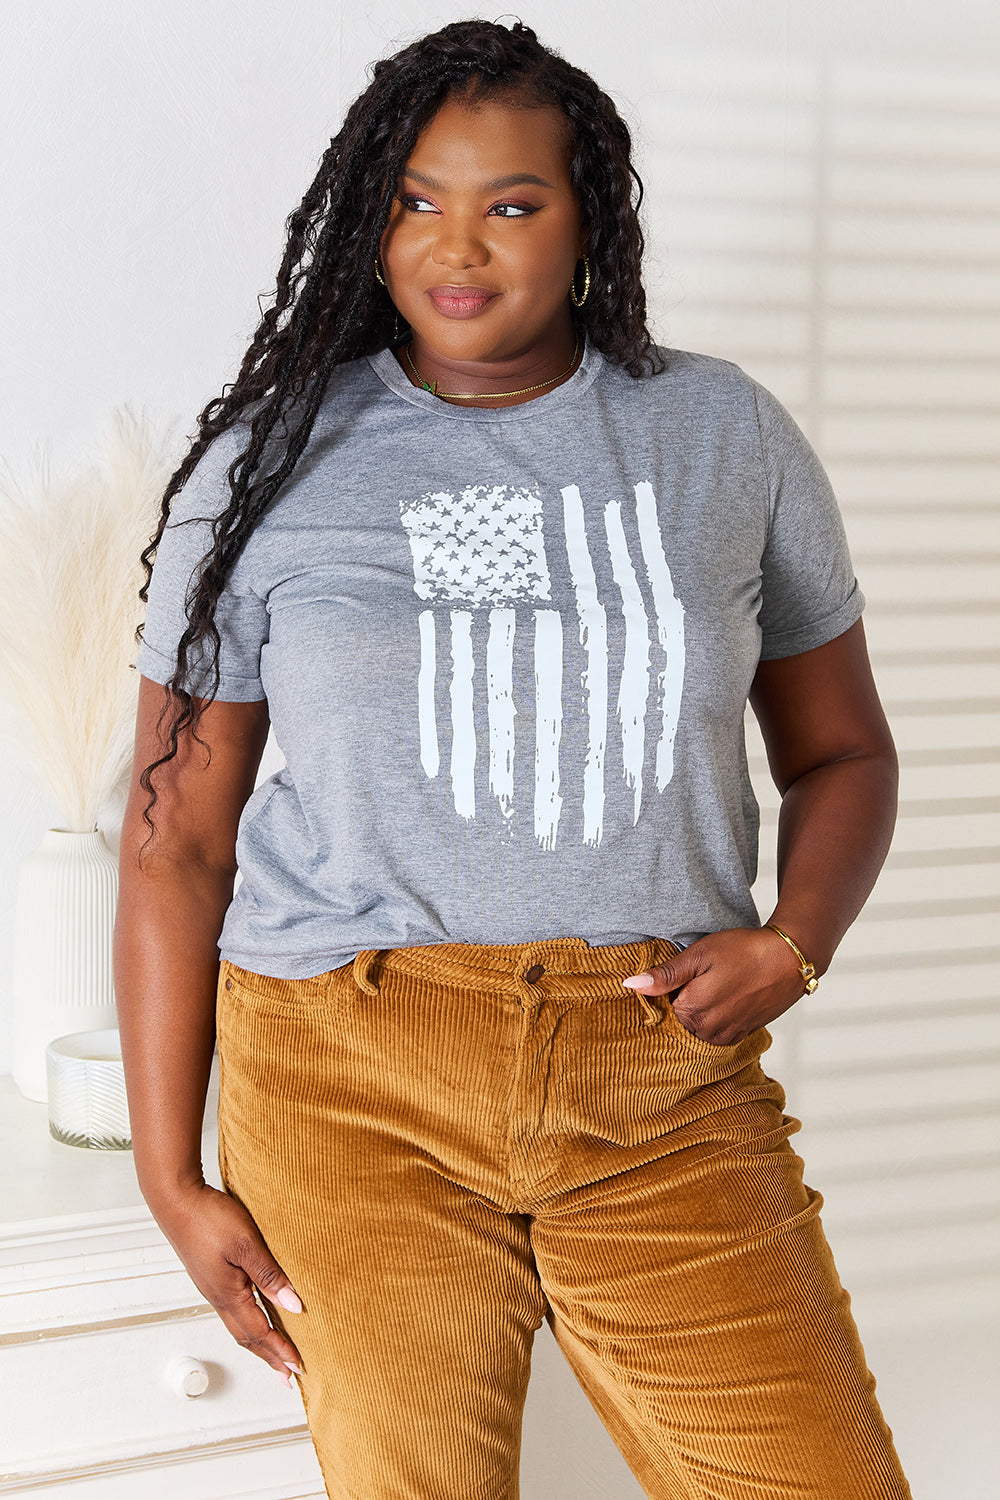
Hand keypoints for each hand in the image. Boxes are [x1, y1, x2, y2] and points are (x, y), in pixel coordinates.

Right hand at [149, 1182, 303, 1383]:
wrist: (176, 1200)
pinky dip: (248, 1322)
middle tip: (287, 1375)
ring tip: (273, 1352)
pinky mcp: (209, 1275)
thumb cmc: (209, 1219)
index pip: (261, 1332)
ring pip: (238, 1325)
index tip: (298, 1368)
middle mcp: (218, 1297)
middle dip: (269, 1357)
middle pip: (248, 1337)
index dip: (281, 1351)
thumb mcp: (247, 1245)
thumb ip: (270, 1276)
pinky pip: (232, 1309)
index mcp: (229, 1295)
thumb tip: (295, 1306)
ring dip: (258, 1342)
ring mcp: (212, 1287)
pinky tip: (253, 1314)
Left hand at [622, 926, 810, 1045]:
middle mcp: (707, 1032)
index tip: (687, 971)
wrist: (790, 959)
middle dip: (684, 999)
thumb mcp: (699, 955)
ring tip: (719, 984)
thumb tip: (630, 985)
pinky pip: (717, 1030)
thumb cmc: (744, 951)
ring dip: (701, 1008)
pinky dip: (717, 1015)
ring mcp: (726, 1036)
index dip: (671, 986)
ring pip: (697, 1025)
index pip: (662, 1006)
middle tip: (705, 975)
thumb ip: (665, 975)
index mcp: (690, 1013)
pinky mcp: (742, 1034)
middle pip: (679, 1018)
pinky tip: (729, 995)